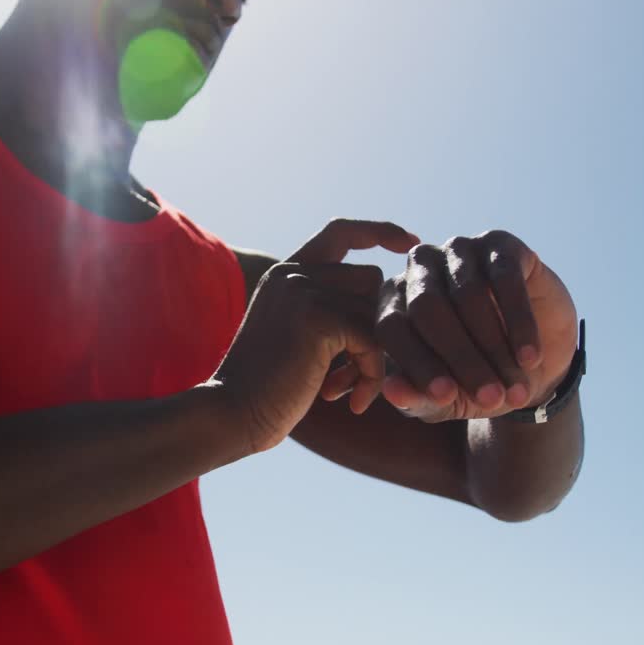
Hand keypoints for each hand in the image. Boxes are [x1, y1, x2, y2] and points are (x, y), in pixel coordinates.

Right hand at [210, 220, 416, 453]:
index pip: (341, 232)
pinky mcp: (318, 318)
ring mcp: (304, 291)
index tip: (410, 242)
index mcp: (286, 273)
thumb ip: (328, 310)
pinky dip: (372, 375)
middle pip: (370, 278)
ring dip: (374, 359)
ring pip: (375, 312)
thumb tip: (386, 298)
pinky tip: (354, 403)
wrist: (233, 414)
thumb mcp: (296, 338)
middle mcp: (293, 273)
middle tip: (361, 374)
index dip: (378, 231)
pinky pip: (373, 340)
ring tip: (353, 392)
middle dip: (376, 325)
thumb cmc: (268, 390)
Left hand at [362, 230, 577, 422]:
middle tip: (490, 398)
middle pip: (428, 308)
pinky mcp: (498, 244)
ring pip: (468, 295)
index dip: (418, 364)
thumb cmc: (474, 377)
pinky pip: (505, 279)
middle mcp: (419, 268)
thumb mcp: (445, 397)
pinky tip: (529, 357)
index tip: (446, 398)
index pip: (392, 327)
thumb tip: (392, 392)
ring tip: (515, 389)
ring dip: (495, 348)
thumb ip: (416, 396)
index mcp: (393, 300)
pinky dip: (519, 324)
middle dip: (461, 359)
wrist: (532, 357)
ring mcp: (458, 250)